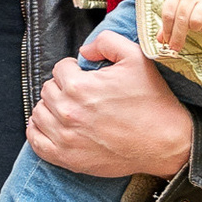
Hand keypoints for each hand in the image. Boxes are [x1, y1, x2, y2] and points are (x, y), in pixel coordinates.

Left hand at [25, 22, 194, 182]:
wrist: (165, 142)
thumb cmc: (152, 100)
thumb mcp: (136, 57)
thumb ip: (106, 42)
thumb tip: (83, 51)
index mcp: (79, 87)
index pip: (59, 69)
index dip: (74, 69)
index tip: (87, 76)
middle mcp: (67, 112)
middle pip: (47, 90)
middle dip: (62, 87)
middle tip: (82, 93)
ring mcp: (65, 138)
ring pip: (39, 113)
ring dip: (50, 107)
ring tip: (70, 108)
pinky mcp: (67, 159)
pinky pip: (36, 142)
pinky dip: (38, 131)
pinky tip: (51, 126)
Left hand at [155, 0, 201, 55]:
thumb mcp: (176, 2)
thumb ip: (168, 20)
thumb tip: (160, 39)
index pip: (169, 12)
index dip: (166, 30)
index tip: (166, 41)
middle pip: (182, 18)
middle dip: (177, 36)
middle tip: (175, 47)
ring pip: (197, 21)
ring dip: (193, 29)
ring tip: (193, 27)